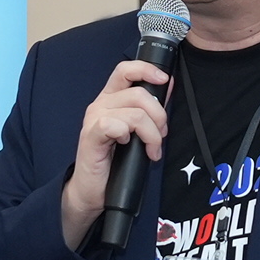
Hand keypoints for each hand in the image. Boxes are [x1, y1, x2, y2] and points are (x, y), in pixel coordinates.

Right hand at [57, 59, 173, 241]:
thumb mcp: (136, 130)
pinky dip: (128, 136)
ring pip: (134, 113)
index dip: (146, 69)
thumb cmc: (114, 161)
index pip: (126, 70)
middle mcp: (101, 105)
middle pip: (138, 93)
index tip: (165, 79)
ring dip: (150, 133)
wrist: (92, 190)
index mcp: (111, 99)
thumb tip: (168, 86)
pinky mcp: (91, 135)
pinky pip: (115, 125)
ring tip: (151, 149)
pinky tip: (127, 147)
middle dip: (159, 115)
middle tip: (160, 135)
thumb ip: (149, 108)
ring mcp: (94, 119)